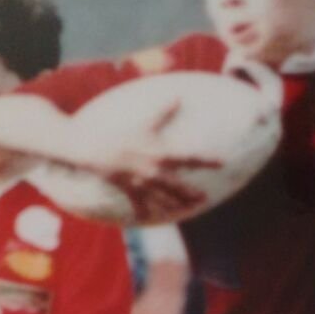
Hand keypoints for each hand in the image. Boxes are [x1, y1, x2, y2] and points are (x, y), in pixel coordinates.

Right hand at [85, 99, 220, 218]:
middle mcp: (153, 171)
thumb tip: (178, 96)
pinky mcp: (129, 190)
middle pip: (178, 186)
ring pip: (162, 199)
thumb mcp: (143, 122)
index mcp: (160, 153)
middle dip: (192, 194)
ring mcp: (141, 183)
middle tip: (204, 199)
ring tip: (187, 209)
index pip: (190, 158)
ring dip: (175, 205)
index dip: (207, 160)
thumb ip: (163, 111)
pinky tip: (151, 217)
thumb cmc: (119, 133)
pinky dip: (145, 212)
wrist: (92, 148)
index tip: (223, 162)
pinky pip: (139, 205)